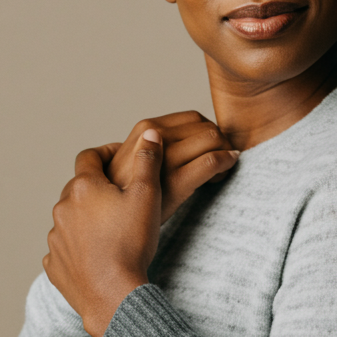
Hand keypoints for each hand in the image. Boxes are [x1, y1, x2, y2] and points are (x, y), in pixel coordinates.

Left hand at [44, 129, 237, 336]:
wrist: (113, 294)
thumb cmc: (132, 242)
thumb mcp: (147, 195)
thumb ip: (148, 161)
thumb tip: (150, 134)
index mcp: (83, 187)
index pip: (89, 156)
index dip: (105, 152)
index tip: (119, 155)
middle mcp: (63, 209)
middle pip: (78, 188)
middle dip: (97, 188)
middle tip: (120, 195)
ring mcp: (56, 239)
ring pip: (71, 219)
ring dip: (87, 218)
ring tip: (112, 229)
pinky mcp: (55, 265)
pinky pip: (65, 249)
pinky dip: (79, 247)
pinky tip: (98, 254)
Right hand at [104, 111, 237, 223]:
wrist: (111, 219)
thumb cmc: (126, 192)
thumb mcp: (136, 158)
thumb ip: (157, 144)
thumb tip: (188, 137)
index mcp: (147, 128)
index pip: (193, 117)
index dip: (208, 130)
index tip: (210, 148)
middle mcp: (156, 136)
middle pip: (206, 127)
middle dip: (220, 141)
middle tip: (219, 160)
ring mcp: (165, 157)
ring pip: (213, 138)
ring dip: (225, 151)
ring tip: (219, 171)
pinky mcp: (176, 180)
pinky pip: (211, 162)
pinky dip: (225, 162)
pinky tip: (222, 175)